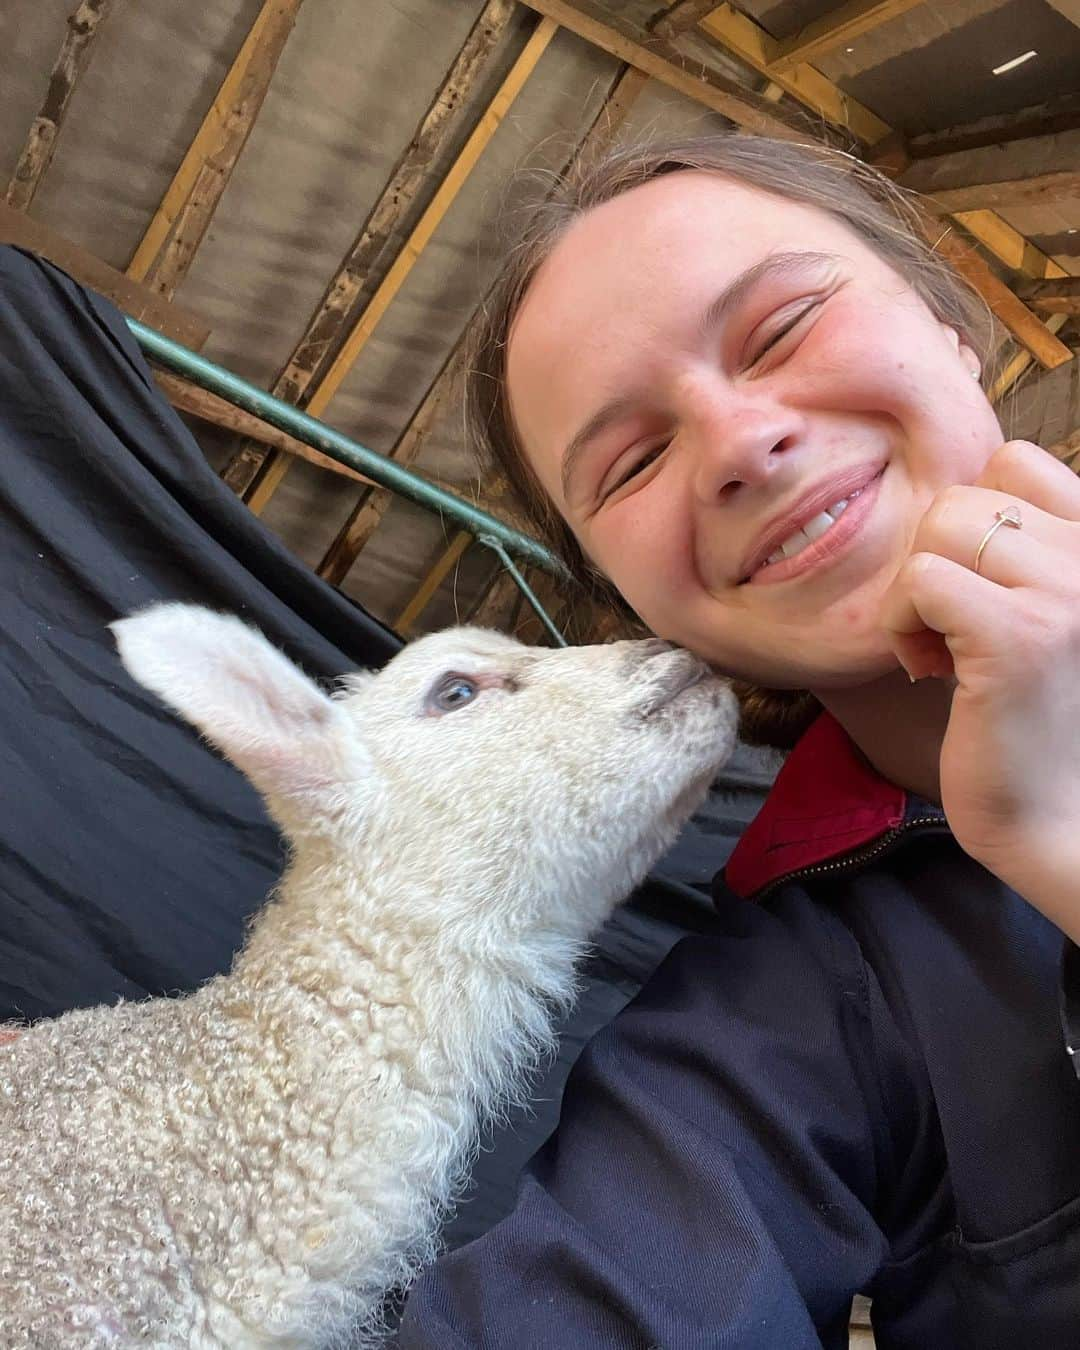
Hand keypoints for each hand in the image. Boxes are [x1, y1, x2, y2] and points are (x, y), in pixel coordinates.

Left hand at [880, 441, 1079, 938]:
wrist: (1061, 821)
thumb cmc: (1037, 724)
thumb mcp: (1036, 618)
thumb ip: (1014, 558)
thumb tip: (944, 510)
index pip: (1014, 463)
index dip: (966, 527)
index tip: (971, 596)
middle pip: (962, 497)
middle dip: (934, 565)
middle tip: (953, 636)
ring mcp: (1067, 591)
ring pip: (938, 527)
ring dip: (914, 595)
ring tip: (946, 655)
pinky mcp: (1020, 636)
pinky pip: (920, 579)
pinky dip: (901, 624)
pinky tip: (932, 672)